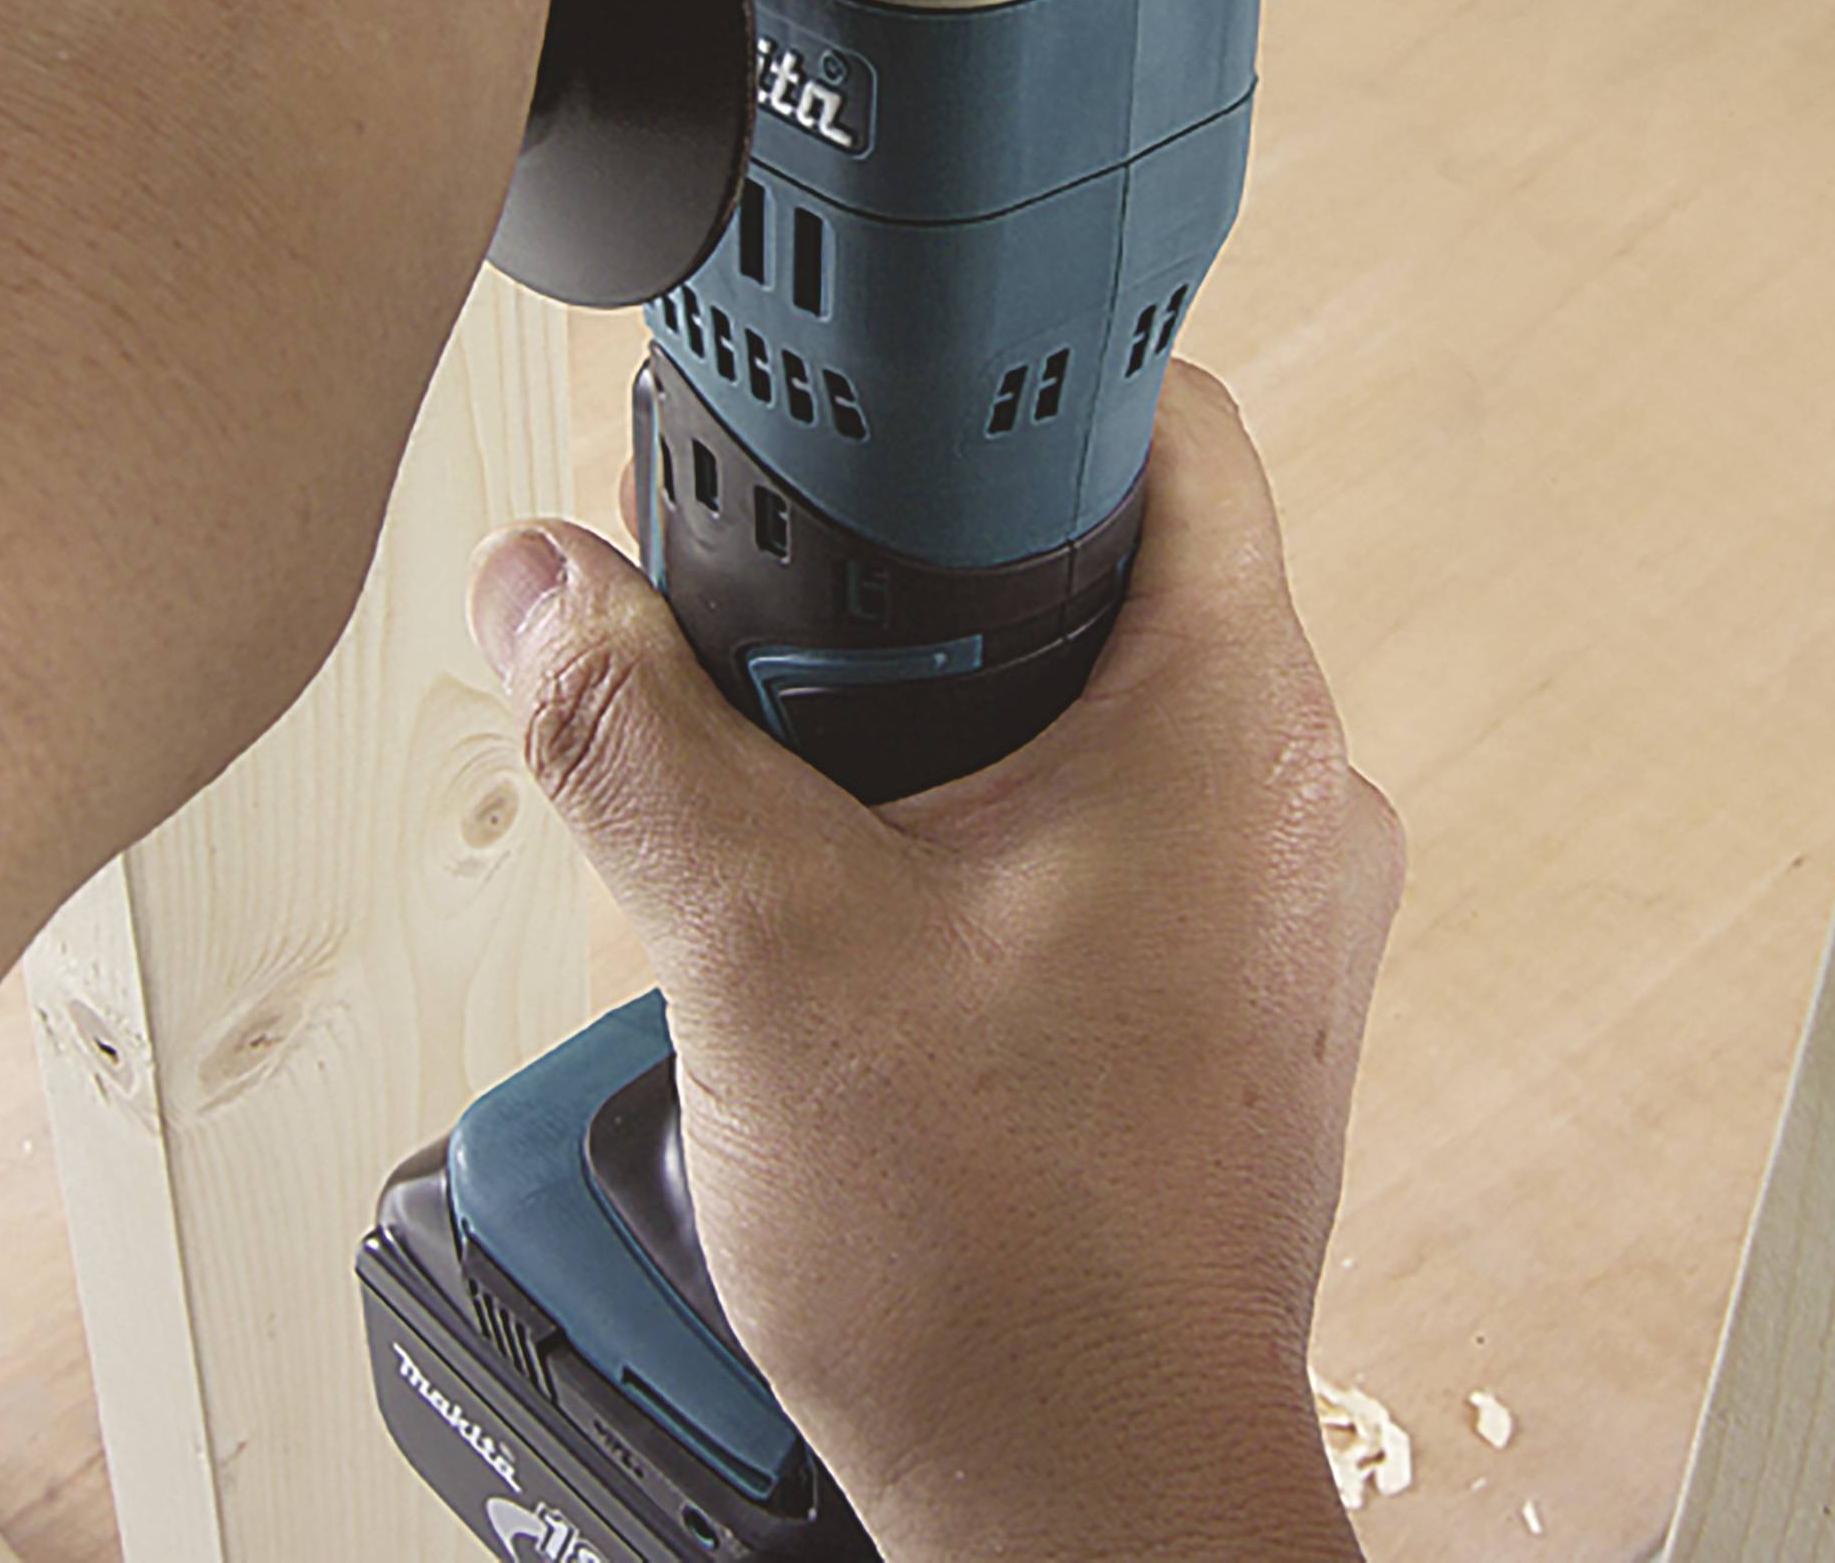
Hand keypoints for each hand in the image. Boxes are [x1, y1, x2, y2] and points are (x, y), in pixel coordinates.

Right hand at [472, 363, 1401, 1562]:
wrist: (1090, 1498)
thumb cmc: (999, 1262)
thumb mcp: (758, 949)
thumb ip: (633, 737)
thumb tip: (545, 590)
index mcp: (1232, 722)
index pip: (1176, 428)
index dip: (1028, 384)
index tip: (907, 395)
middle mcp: (1289, 795)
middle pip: (1126, 560)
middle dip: (952, 565)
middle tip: (807, 601)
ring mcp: (1275, 903)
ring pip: (1114, 703)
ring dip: (963, 706)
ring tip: (815, 766)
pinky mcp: (1230, 991)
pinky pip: (1122, 824)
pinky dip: (1001, 815)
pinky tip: (875, 898)